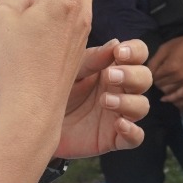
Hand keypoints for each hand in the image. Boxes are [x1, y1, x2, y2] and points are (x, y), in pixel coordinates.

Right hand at [0, 0, 115, 135]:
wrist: (32, 106)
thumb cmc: (16, 64)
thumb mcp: (0, 17)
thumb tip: (29, 2)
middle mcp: (79, 10)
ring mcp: (80, 29)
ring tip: (27, 26)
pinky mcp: (75, 46)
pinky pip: (58, 21)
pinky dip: (45, 20)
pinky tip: (29, 42)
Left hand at [56, 38, 152, 157]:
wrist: (38, 122)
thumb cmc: (56, 90)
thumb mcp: (70, 71)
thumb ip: (92, 60)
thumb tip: (115, 44)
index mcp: (113, 67)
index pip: (138, 54)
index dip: (136, 51)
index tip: (120, 53)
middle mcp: (121, 89)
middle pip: (145, 78)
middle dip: (132, 76)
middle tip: (109, 76)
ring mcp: (120, 114)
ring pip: (142, 106)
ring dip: (129, 102)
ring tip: (105, 100)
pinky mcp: (114, 138)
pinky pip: (135, 138)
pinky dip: (132, 131)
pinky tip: (119, 125)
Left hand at [150, 31, 182, 105]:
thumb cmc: (180, 45)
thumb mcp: (163, 49)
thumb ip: (154, 62)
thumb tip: (146, 73)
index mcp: (170, 67)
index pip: (154, 78)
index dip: (151, 74)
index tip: (154, 71)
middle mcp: (179, 76)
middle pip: (160, 85)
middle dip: (157, 81)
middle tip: (159, 76)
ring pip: (168, 91)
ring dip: (163, 88)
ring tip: (163, 82)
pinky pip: (180, 96)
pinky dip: (171, 98)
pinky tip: (165, 98)